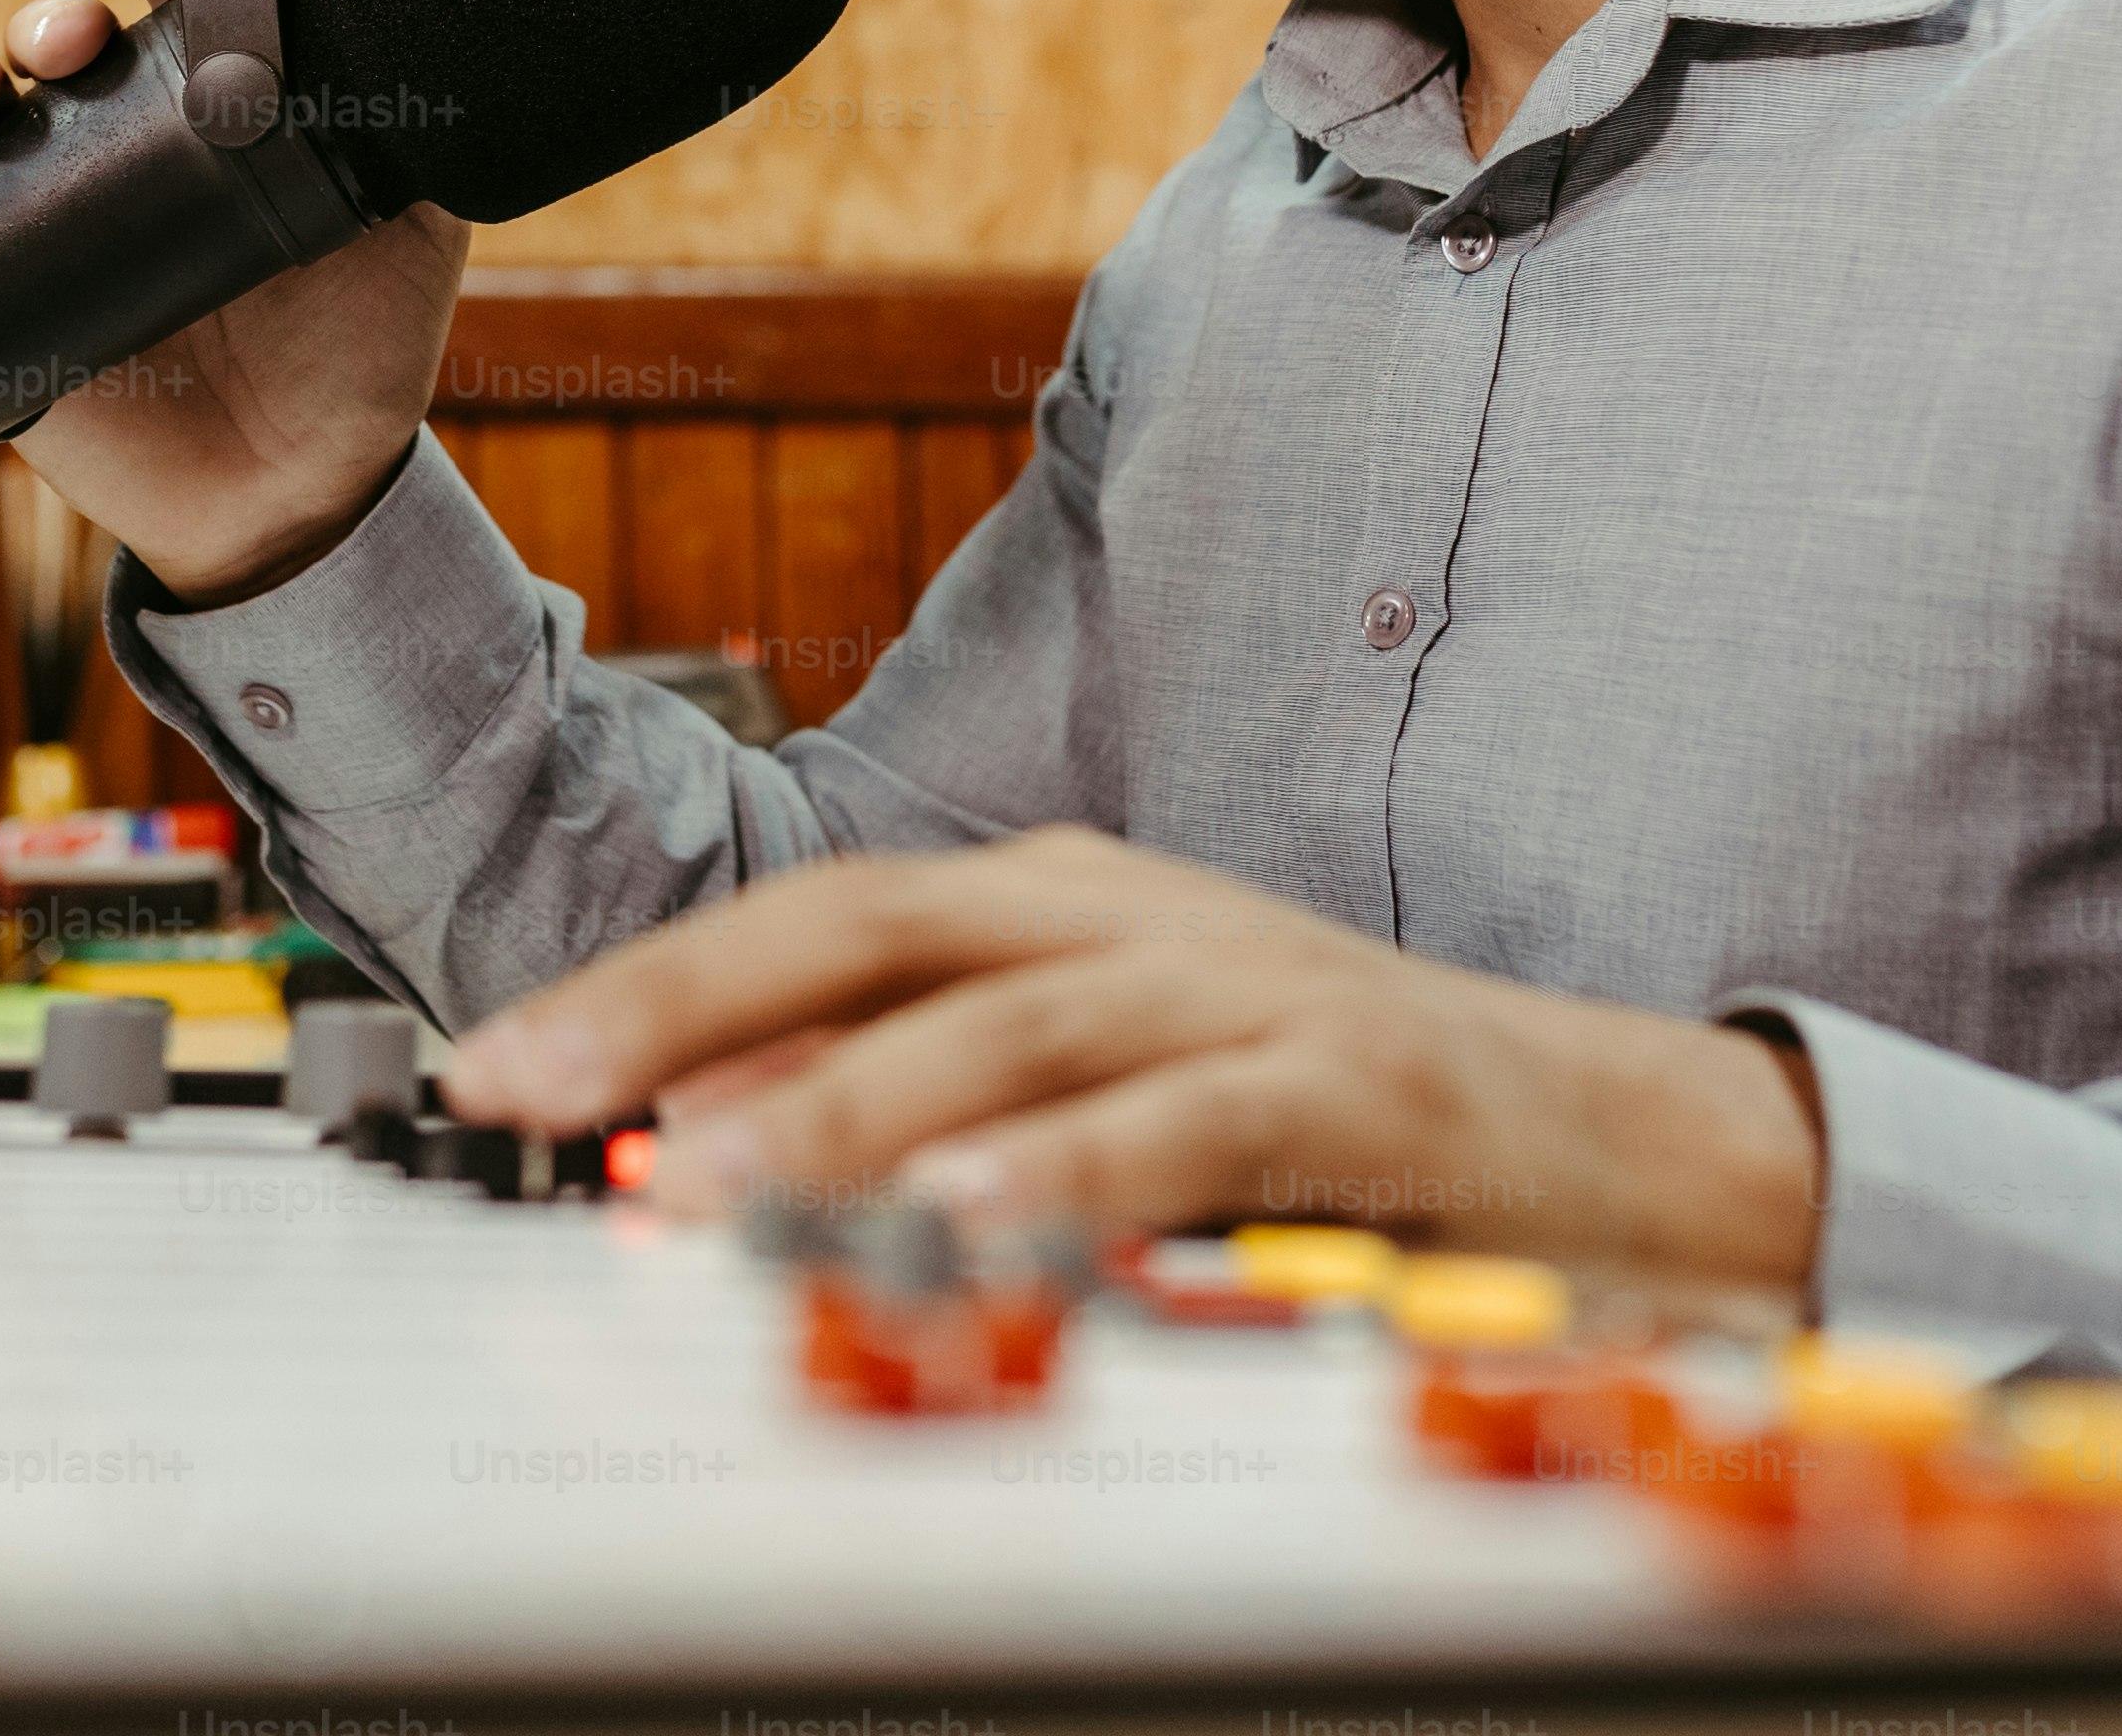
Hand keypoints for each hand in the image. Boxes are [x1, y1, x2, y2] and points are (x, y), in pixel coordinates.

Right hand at [0, 0, 470, 601]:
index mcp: (212, 107)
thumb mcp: (411, 234)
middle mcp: (119, 143)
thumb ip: (420, 140)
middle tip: (72, 41)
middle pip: (60, 43)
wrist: (295, 494)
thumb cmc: (357, 356)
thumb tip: (427, 34)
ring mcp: (43, 211)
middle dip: (51, 19)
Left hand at [440, 825, 1827, 1287]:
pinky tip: (965, 1219)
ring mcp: (1245, 987)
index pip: (820, 919)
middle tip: (528, 1092)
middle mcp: (1134, 917)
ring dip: (834, 1103)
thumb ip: (941, 1102)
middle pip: (871, 927)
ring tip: (697, 1179)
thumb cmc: (1346, 1123)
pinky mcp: (1350, 1083)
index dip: (651, 984)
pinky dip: (1064, 1167)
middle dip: (680, 1005)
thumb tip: (721, 1146)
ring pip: (1005, 1021)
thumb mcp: (1115, 1089)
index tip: (498, 1070)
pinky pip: (1181, 1120)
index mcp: (1066, 903)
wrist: (1624, 1141)